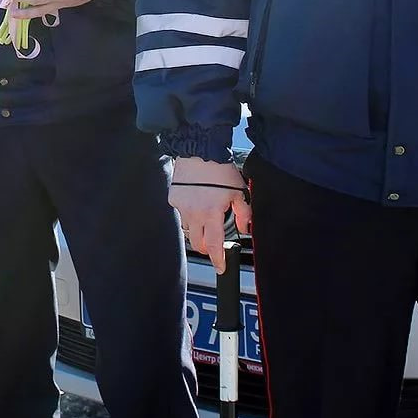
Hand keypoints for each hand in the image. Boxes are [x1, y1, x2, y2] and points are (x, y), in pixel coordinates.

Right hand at [170, 156, 252, 273]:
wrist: (200, 150)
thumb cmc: (220, 169)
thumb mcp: (239, 191)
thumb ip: (243, 213)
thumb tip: (244, 228)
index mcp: (212, 214)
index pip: (214, 246)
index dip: (218, 260)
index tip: (221, 267)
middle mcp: (194, 214)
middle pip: (197, 243)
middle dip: (206, 248)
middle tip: (214, 245)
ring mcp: (182, 207)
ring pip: (187, 229)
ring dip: (197, 231)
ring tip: (205, 221)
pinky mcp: (173, 198)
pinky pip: (180, 213)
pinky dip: (188, 213)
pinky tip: (196, 203)